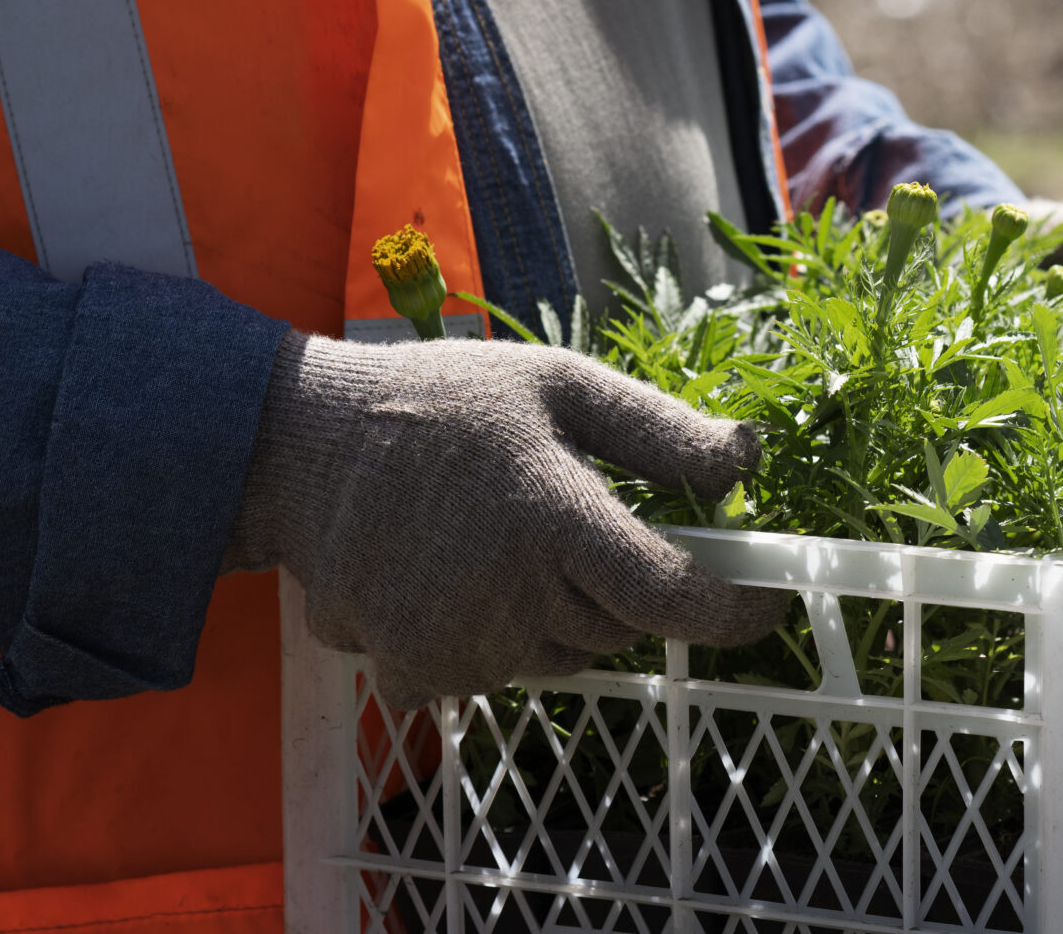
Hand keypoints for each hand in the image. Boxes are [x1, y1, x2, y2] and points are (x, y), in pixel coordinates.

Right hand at [224, 331, 787, 705]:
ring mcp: (459, 644)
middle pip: (618, 629)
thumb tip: (748, 460)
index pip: (672, 596)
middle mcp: (511, 595)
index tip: (763, 601)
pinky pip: (491, 678)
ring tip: (497, 539)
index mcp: (554, 517)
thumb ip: (656, 430)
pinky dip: (488, 640)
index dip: (733, 611)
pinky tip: (450, 577)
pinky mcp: (414, 671)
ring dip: (553, 615)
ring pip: (559, 659)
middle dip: (616, 585)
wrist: (299, 445)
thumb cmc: (440, 403)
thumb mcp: (556, 384)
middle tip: (568, 520)